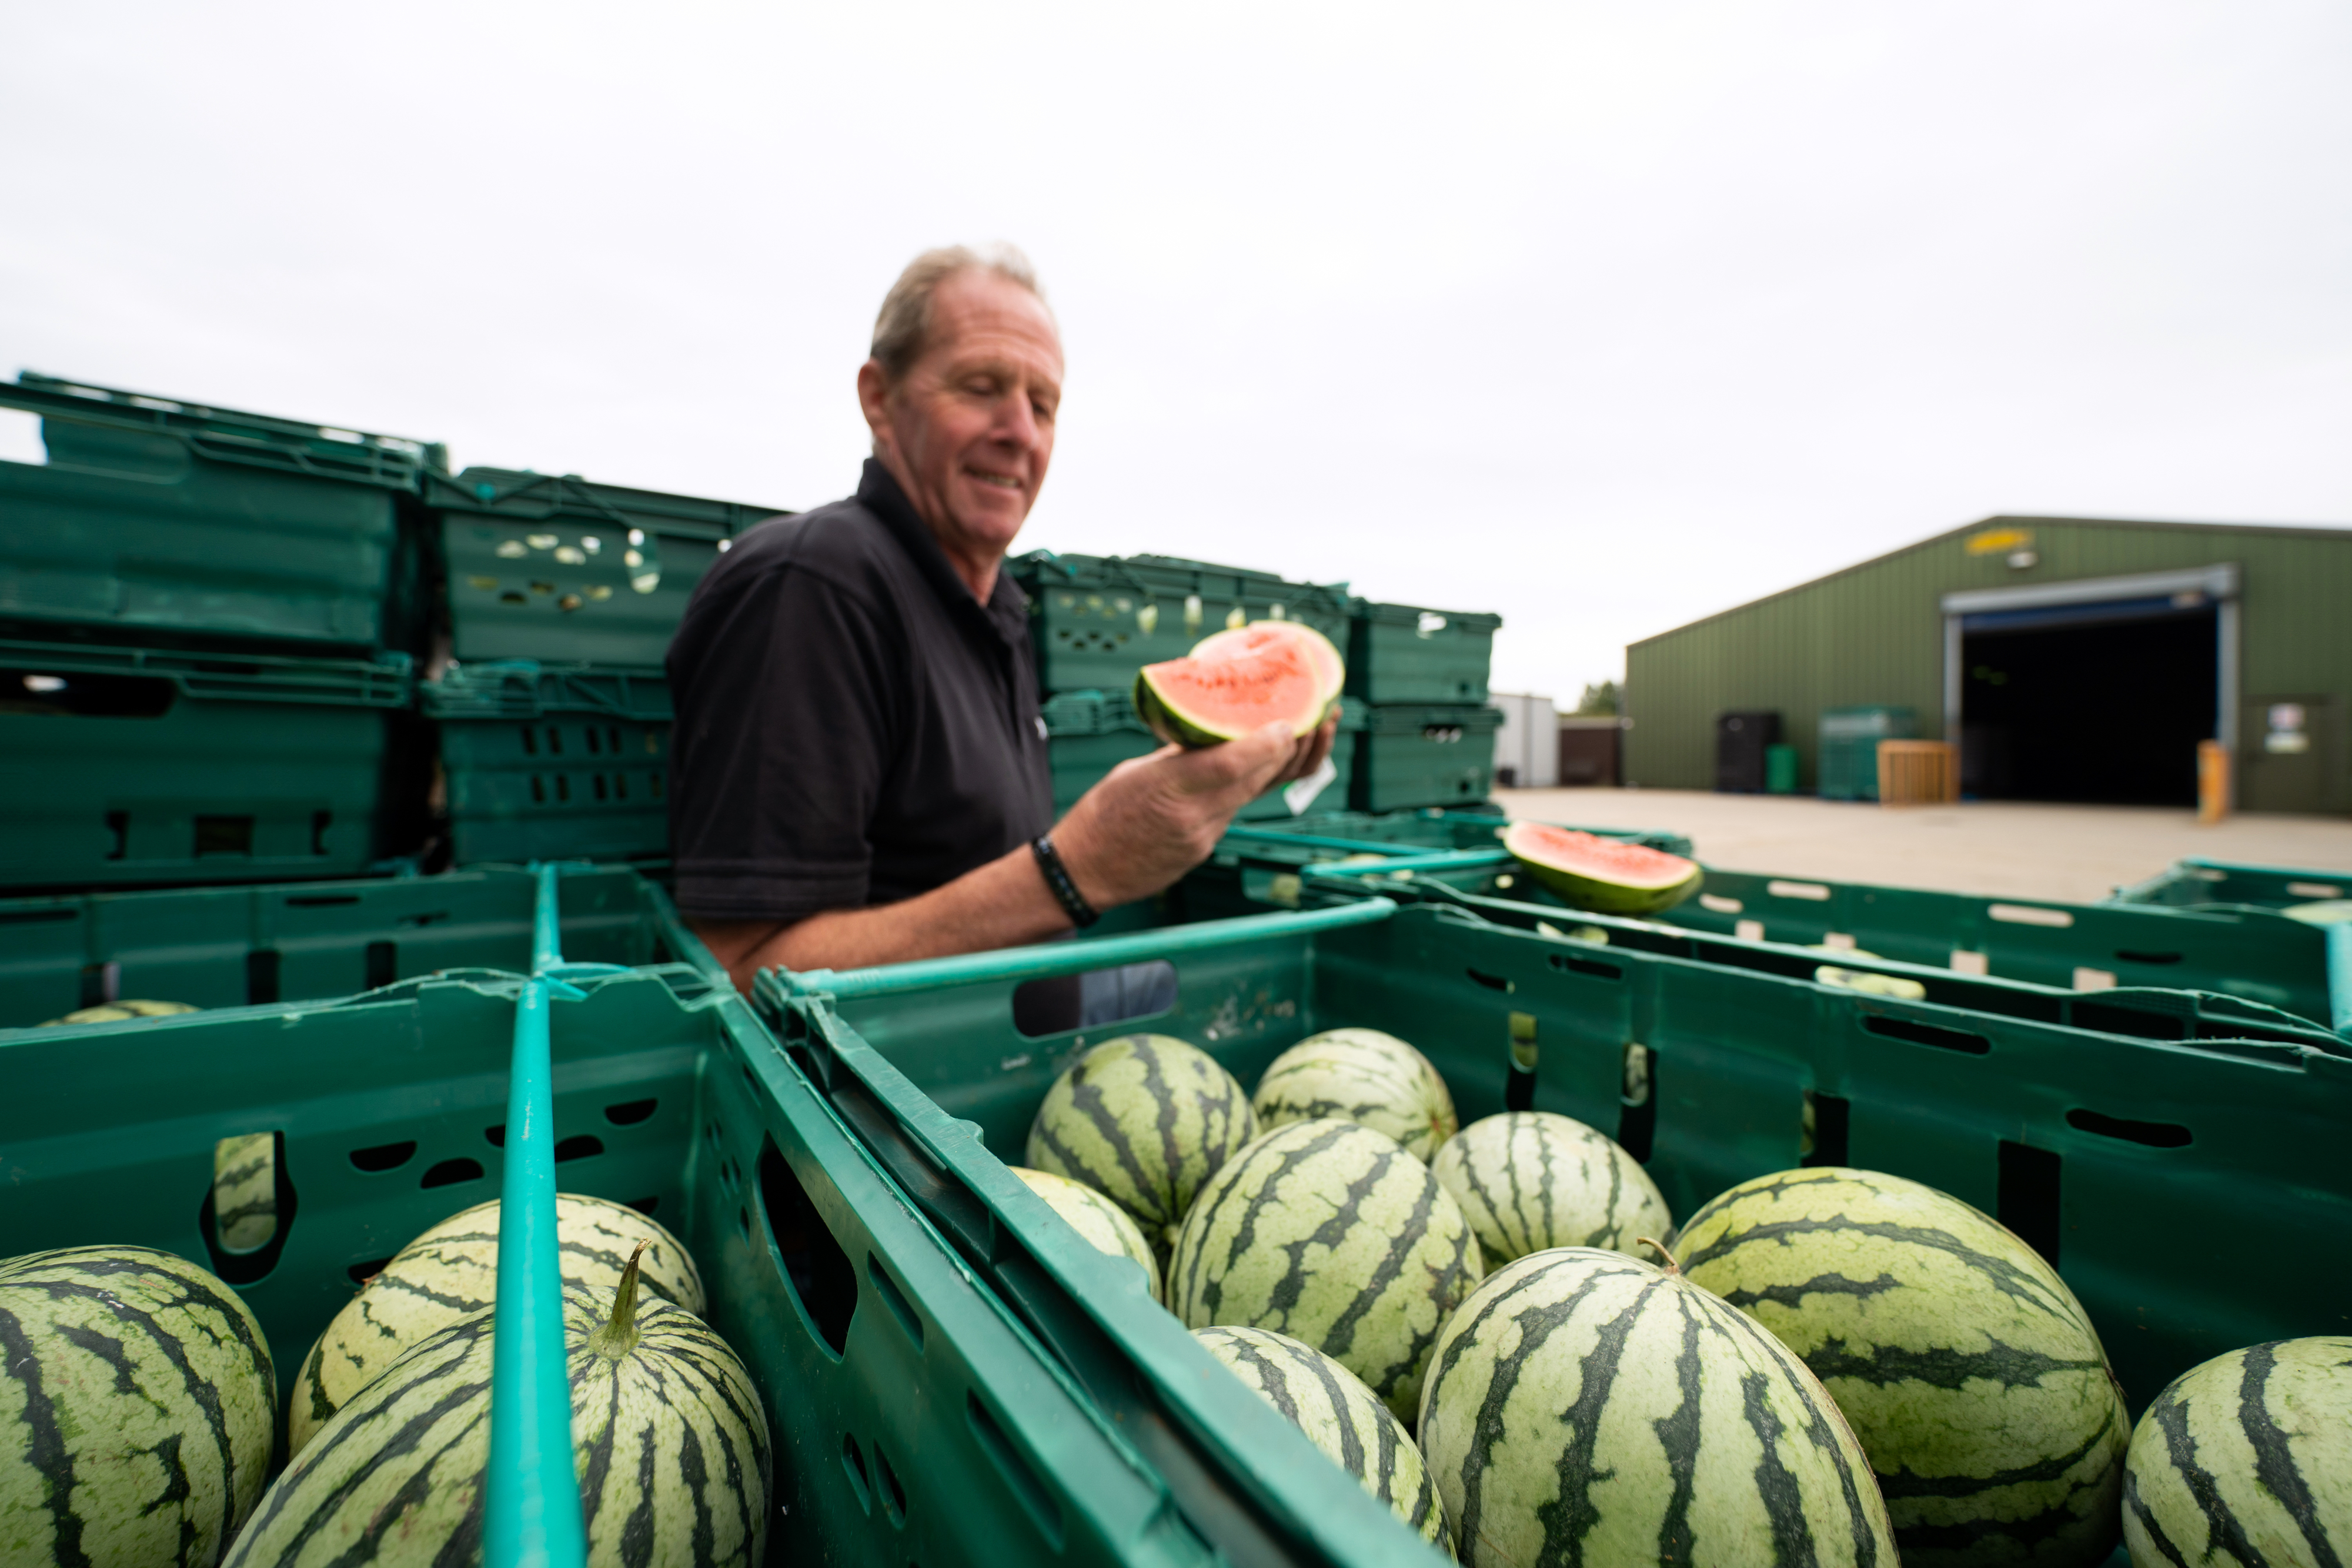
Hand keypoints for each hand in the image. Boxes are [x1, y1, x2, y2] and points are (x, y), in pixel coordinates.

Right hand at [1053, 711, 1339, 909]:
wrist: (1085, 873)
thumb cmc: (1100, 815)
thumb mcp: (1135, 771)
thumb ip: (1180, 756)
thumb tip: (1218, 732)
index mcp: (1167, 785)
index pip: (1232, 763)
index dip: (1270, 742)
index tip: (1293, 722)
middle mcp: (1192, 815)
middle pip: (1256, 779)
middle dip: (1291, 749)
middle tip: (1318, 719)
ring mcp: (1202, 837)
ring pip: (1250, 795)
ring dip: (1277, 767)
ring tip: (1303, 738)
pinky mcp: (1205, 850)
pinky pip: (1234, 812)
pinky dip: (1247, 789)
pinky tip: (1259, 767)